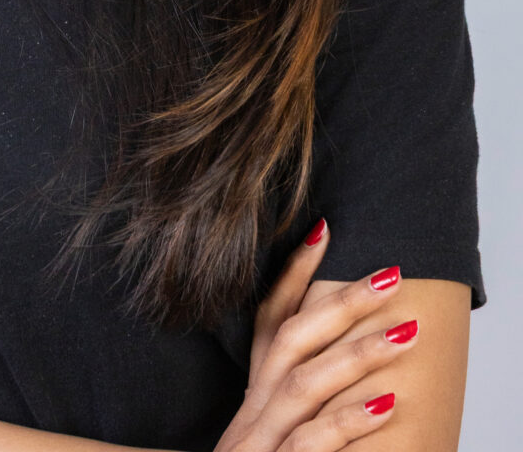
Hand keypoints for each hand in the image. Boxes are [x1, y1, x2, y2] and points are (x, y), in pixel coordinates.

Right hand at [213, 219, 417, 448]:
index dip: (293, 274)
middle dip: (342, 303)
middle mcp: (251, 414)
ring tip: (406, 332)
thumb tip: (339, 359)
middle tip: (391, 274)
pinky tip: (388, 405)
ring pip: (303, 384)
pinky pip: (311, 443)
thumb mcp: (269, 438)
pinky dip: (349, 422)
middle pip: (292, 341)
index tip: (324, 227)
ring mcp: (258, 444)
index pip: (269, 321)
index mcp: (253, 400)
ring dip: (358, 355)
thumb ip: (294, 403)